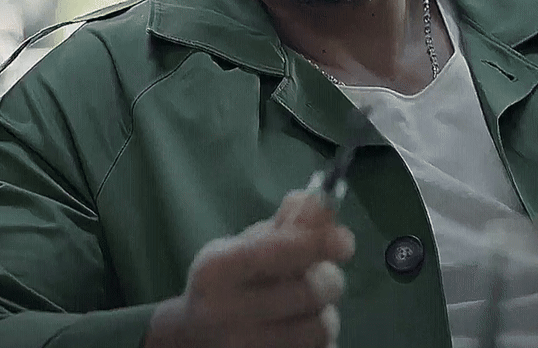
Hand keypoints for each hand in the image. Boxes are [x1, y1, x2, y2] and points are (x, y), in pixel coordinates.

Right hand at [145, 187, 354, 347]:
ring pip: (319, 327)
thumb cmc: (223, 283)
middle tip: (325, 273)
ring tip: (309, 306)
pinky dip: (320, 338)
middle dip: (328, 277)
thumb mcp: (240, 246)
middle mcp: (226, 312)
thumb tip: (321, 203)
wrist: (192, 339)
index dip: (315, 243)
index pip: (275, 252)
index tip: (344, 240)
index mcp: (217, 269)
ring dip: (325, 311)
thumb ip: (282, 225)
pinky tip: (300, 330)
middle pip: (307, 292)